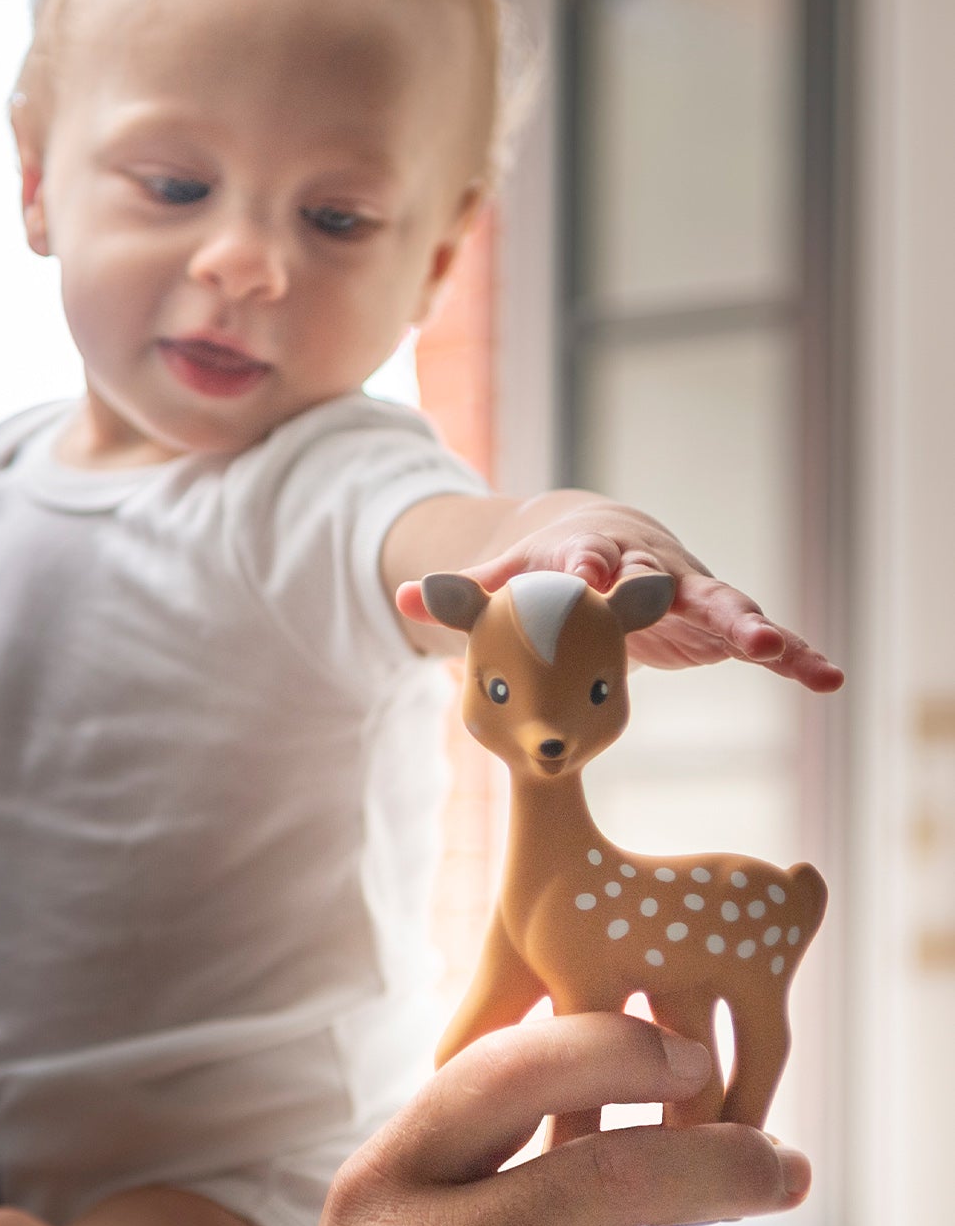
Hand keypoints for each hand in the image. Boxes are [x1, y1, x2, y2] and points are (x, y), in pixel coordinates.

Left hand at [396, 496, 842, 691]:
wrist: (598, 548)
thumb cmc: (545, 570)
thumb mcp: (503, 582)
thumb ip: (460, 595)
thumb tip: (398, 593)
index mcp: (591, 555)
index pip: (587, 560)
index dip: (587, 567)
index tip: (586, 571)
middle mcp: (649, 568)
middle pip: (665, 580)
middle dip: (677, 593)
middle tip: (693, 610)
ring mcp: (690, 595)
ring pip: (725, 608)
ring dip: (750, 627)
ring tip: (775, 649)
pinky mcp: (717, 624)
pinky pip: (761, 640)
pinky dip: (794, 655)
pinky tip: (828, 677)